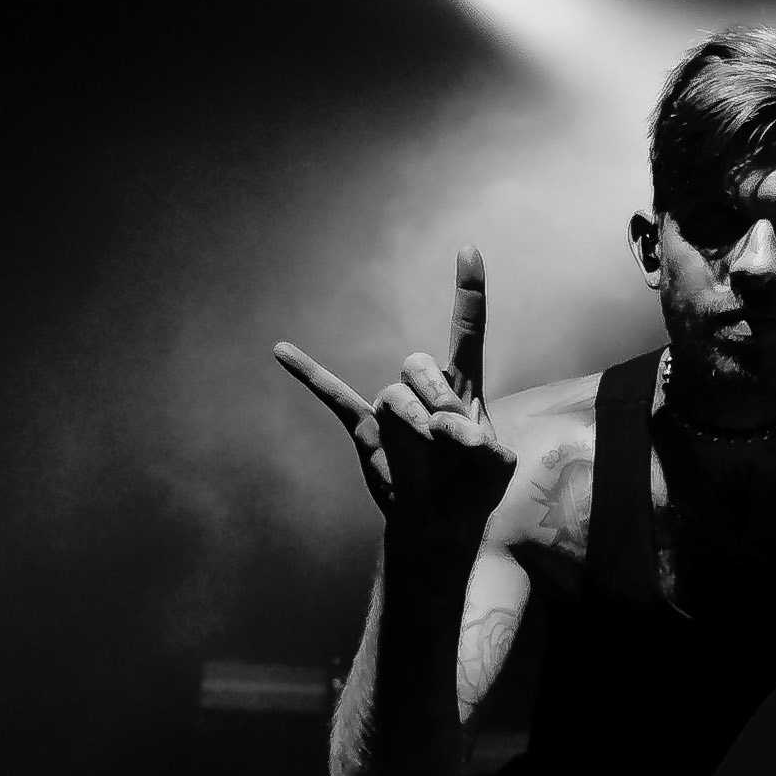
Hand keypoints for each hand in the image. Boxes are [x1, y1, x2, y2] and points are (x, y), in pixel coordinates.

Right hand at [274, 246, 515, 555]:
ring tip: (429, 463)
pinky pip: (334, 396)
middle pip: (420, 365)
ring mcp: (393, 408)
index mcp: (463, 389)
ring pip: (393, 397)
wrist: (440, 524)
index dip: (468, 293)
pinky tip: (281, 350)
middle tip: (451, 443)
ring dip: (415, 432)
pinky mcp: (367, 429)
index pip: (467, 333)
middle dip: (438, 403)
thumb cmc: (472, 490)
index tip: (468, 250)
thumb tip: (448, 429)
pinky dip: (310, 374)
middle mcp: (425, 390)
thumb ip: (481, 444)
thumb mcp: (494, 468)